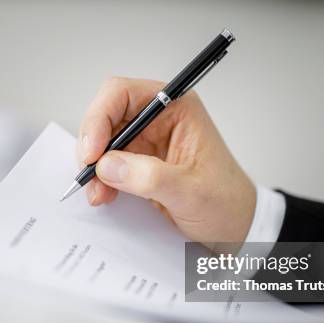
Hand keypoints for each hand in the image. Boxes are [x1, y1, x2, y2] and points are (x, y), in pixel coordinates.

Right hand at [77, 77, 255, 242]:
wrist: (234, 227)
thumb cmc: (225, 203)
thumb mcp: (191, 192)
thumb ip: (150, 177)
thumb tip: (107, 165)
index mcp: (177, 109)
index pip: (123, 94)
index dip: (100, 118)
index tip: (92, 152)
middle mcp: (158, 119)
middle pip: (106, 115)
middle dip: (93, 145)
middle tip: (89, 174)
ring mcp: (147, 141)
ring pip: (103, 141)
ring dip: (93, 166)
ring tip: (99, 193)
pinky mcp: (139, 163)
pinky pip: (108, 163)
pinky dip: (99, 178)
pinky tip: (104, 195)